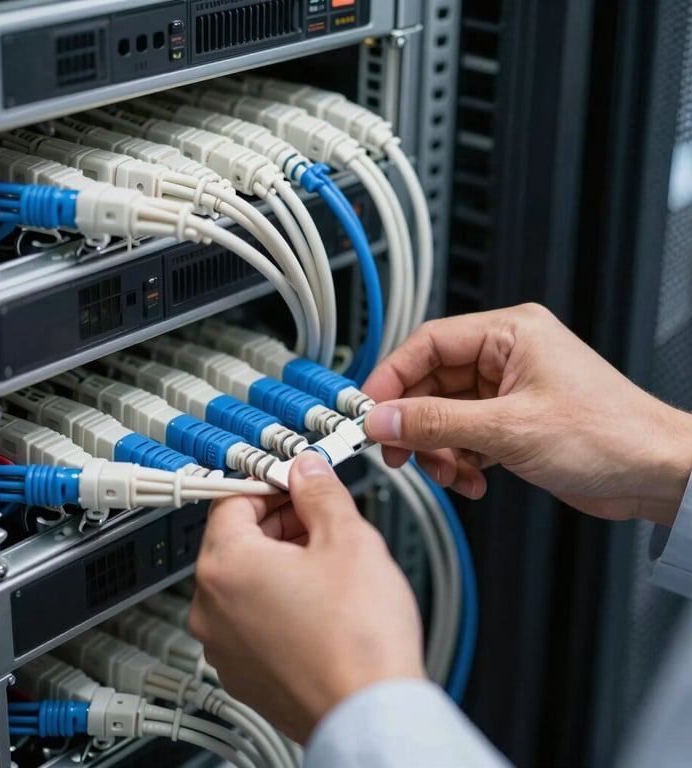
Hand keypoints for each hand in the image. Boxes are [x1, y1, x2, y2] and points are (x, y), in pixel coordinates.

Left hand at [189, 451, 425, 742]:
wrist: (370, 714)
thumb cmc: (358, 640)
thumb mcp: (348, 539)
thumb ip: (320, 493)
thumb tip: (307, 471)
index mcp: (226, 567)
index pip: (233, 500)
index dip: (271, 483)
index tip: (297, 483)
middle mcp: (211, 608)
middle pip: (237, 540)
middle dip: (280, 523)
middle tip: (322, 521)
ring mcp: (224, 646)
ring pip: (245, 581)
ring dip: (281, 562)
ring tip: (329, 565)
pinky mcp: (243, 672)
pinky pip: (251, 620)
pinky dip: (279, 602)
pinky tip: (320, 604)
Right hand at [363, 303, 691, 525]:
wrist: (657, 475)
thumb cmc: (610, 434)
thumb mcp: (508, 428)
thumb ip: (437, 422)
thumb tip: (384, 418)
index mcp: (509, 334)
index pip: (428, 344)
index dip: (392, 377)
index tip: (370, 410)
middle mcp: (506, 358)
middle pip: (431, 384)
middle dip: (415, 424)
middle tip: (399, 452)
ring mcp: (508, 392)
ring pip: (444, 415)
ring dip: (439, 449)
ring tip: (451, 473)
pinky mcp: (511, 422)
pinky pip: (464, 437)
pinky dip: (460, 461)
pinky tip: (474, 480)